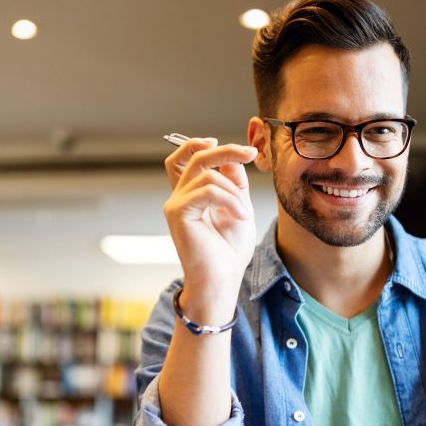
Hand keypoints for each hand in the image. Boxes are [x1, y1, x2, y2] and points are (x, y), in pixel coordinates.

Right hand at [163, 138, 258, 319]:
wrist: (222, 280)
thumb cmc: (229, 252)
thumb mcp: (239, 208)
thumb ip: (235, 183)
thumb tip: (232, 160)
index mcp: (190, 195)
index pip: (184, 159)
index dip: (202, 145)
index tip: (234, 149)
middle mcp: (179, 197)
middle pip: (194, 157)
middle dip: (225, 150)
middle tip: (249, 153)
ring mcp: (175, 205)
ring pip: (207, 175)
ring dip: (234, 192)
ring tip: (244, 214)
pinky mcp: (178, 214)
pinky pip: (207, 191)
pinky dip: (230, 200)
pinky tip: (241, 216)